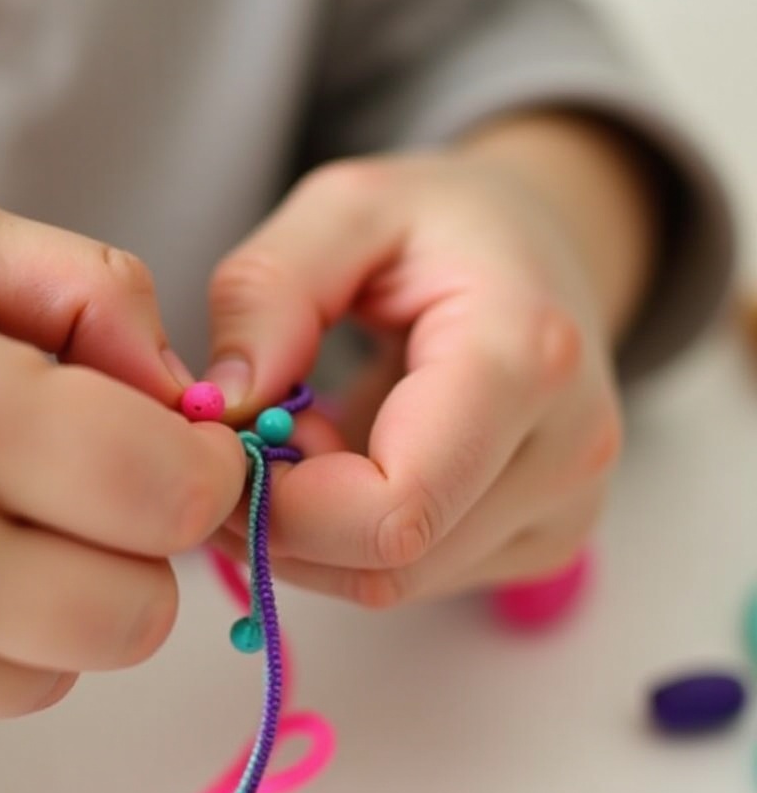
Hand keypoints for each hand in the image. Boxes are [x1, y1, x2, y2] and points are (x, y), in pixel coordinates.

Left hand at [204, 118, 652, 606]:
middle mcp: (567, 452)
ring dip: (315, 531)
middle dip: (288, 517)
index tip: (239, 437)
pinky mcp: (542, 541)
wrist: (542, 255)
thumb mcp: (343, 209)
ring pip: (392, 583)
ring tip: (308, 436)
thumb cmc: (443, 225)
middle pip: (386, 562)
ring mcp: (563, 509)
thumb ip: (268, 291)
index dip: (285, 501)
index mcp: (525, 355)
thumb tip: (225, 407)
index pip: (395, 507)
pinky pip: (415, 579)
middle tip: (261, 433)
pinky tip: (349, 464)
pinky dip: (352, 541)